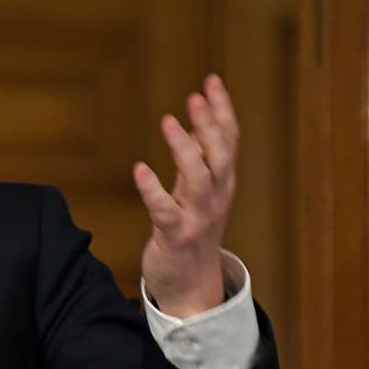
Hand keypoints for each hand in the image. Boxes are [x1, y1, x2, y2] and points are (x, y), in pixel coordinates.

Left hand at [132, 74, 237, 317]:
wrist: (192, 287)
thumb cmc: (193, 233)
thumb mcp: (199, 194)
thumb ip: (198, 161)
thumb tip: (197, 127)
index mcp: (222, 183)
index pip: (229, 140)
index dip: (222, 110)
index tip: (212, 80)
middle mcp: (216, 197)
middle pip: (220, 154)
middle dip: (210, 124)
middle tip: (196, 96)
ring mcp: (198, 217)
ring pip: (199, 178)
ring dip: (184, 149)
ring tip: (169, 121)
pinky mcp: (176, 235)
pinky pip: (165, 210)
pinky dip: (153, 189)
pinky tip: (140, 169)